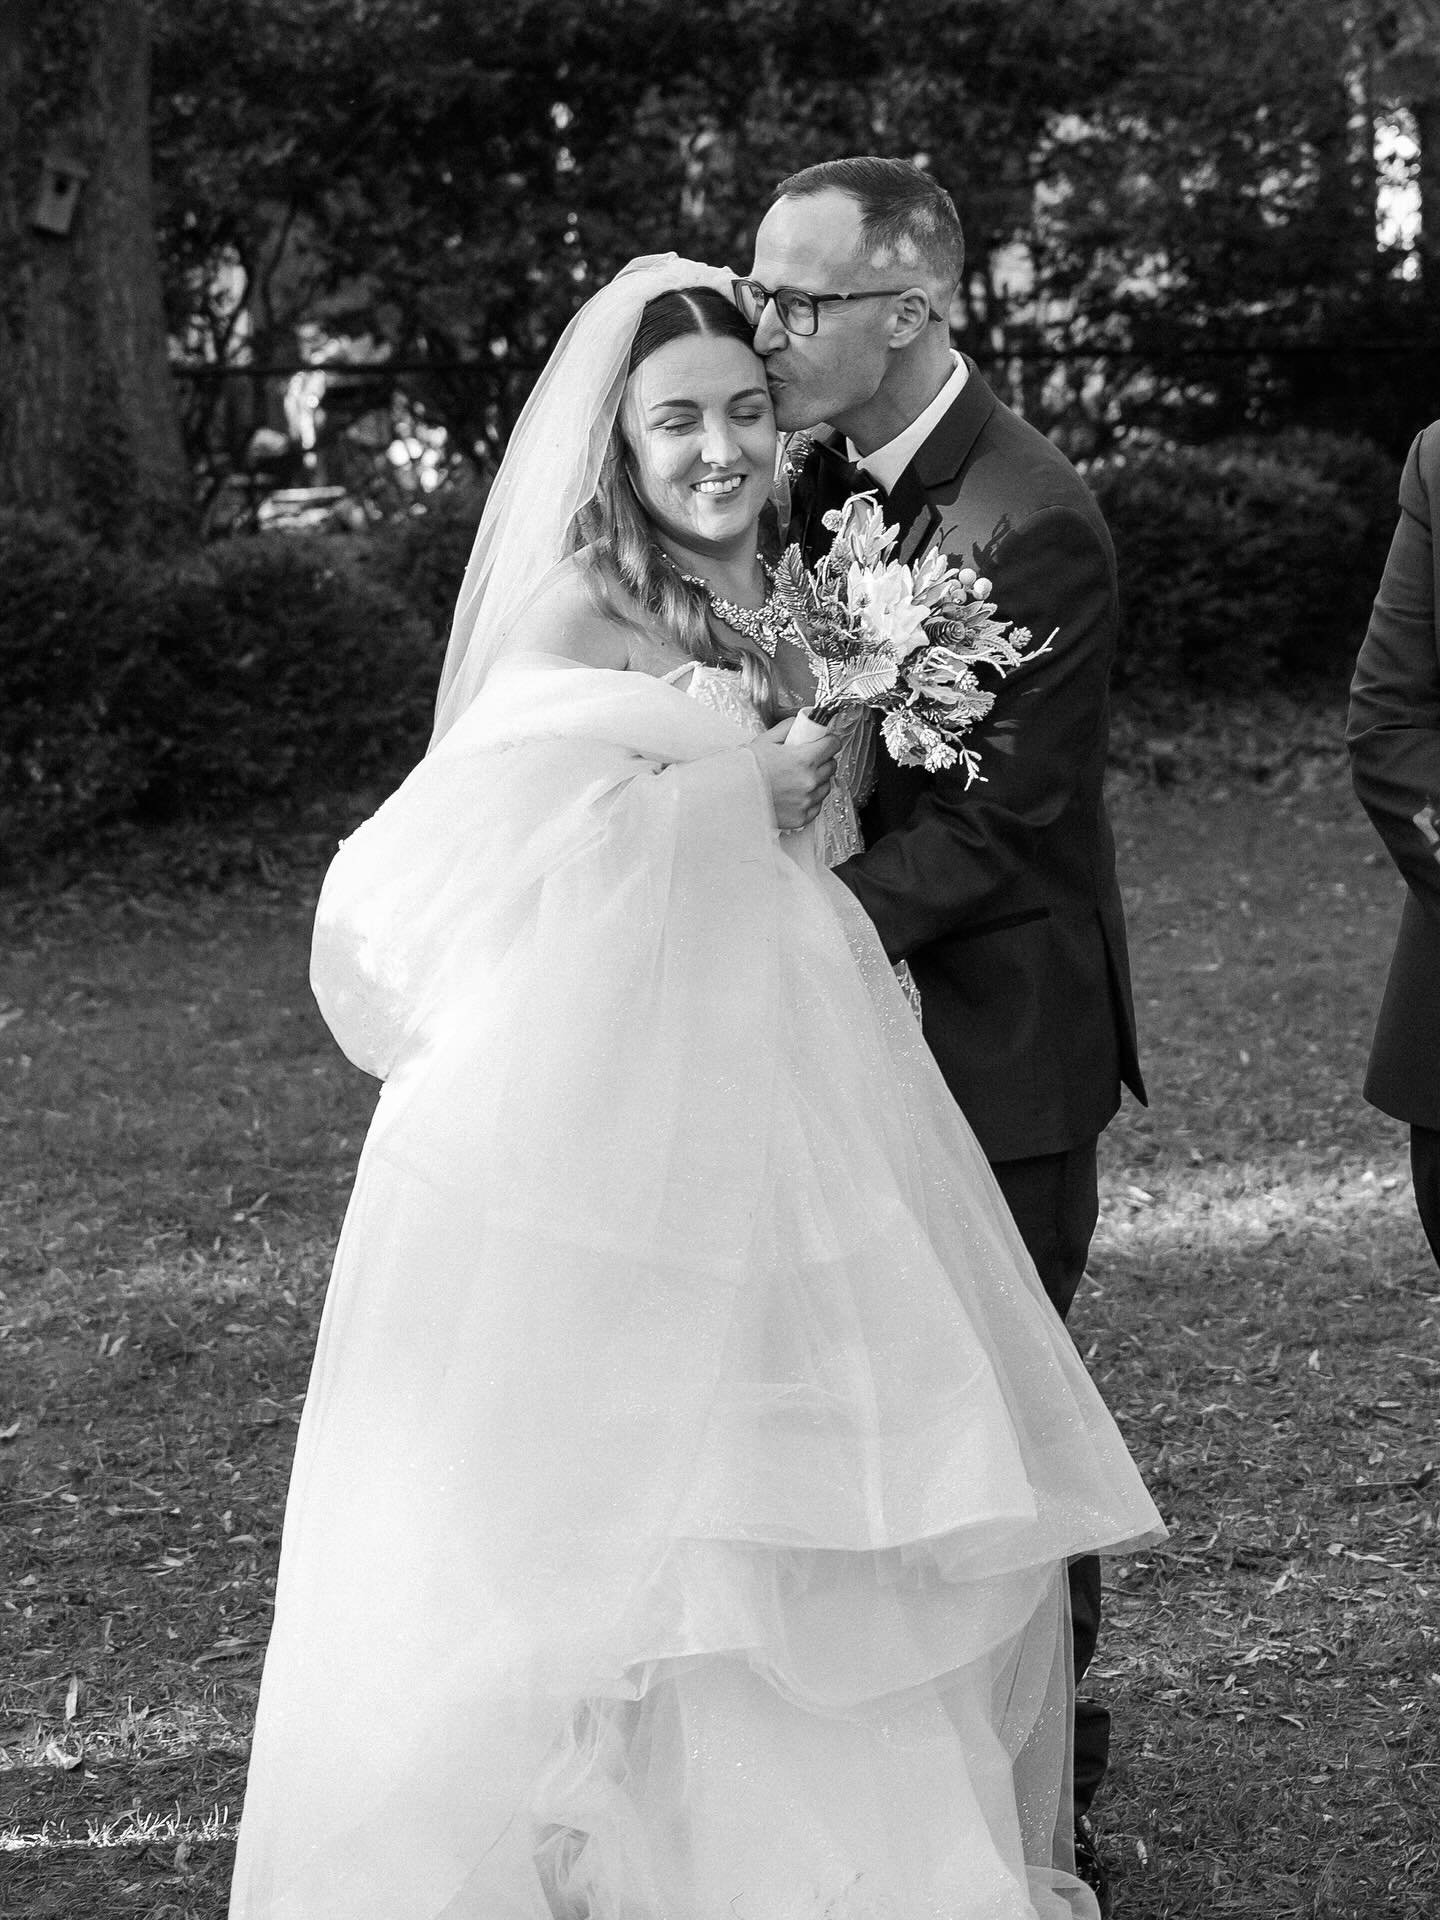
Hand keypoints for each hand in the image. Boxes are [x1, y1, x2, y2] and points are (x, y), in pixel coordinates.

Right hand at [748, 716, 838, 831]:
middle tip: (805, 760)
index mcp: (803, 759)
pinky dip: (809, 800)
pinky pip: (816, 805)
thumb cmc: (745, 769)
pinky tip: (793, 794)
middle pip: (831, 765)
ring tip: (796, 778)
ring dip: (817, 780)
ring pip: (826, 786)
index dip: (828, 740)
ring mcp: (807, 801)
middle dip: (822, 760)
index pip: (833, 744)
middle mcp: (809, 781)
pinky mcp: (802, 818)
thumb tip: (802, 722)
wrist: (731, 796)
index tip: (823, 741)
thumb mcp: (765, 740)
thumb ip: (788, 728)